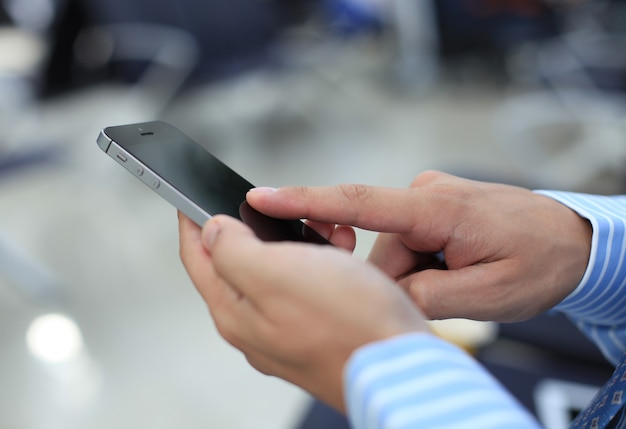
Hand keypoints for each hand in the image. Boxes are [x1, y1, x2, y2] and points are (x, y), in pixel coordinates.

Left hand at [178, 212, 427, 410]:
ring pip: (277, 273)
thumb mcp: (277, 272)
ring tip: (322, 228)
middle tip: (275, 206)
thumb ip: (234, 250)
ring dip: (293, 242)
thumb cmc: (348, 322)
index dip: (192, 221)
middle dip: (254, 228)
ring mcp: (287, 334)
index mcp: (236, 312)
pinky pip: (307, 287)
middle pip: (236, 264)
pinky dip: (318, 262)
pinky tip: (341, 254)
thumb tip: (213, 231)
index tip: (191, 196)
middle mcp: (256, 328)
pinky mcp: (317, 333)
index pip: (198, 258)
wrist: (404, 367)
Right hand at [247, 171, 592, 321]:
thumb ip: (429, 295)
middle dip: (398, 281)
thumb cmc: (540, 260)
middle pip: (377, 249)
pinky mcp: (430, 209)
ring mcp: (428, 200)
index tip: (261, 197)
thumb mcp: (491, 295)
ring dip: (415, 277)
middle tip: (440, 297)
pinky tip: (452, 273)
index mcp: (438, 209)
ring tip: (458, 284)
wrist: (572, 240)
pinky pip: (406, 244)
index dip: (305, 201)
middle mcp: (426, 195)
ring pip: (391, 252)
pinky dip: (421, 268)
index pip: (358, 202)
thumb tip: (386, 291)